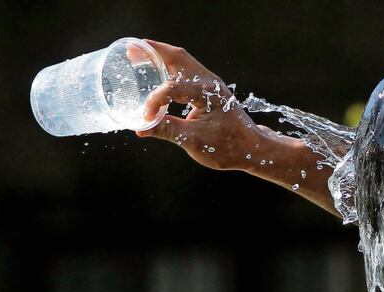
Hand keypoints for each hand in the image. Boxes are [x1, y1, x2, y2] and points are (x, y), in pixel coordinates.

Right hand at [134, 40, 264, 170]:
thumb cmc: (227, 146)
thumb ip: (167, 131)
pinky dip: (171, 67)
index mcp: (206, 94)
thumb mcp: (194, 141)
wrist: (252, 148)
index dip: (154, 102)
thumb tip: (141, 128)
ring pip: (183, 61)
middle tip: (131, 51)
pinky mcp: (210, 90)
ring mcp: (211, 84)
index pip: (172, 89)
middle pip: (178, 58)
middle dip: (153, 52)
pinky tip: (159, 73)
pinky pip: (188, 71)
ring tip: (141, 55)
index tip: (145, 119)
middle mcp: (210, 82)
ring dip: (162, 56)